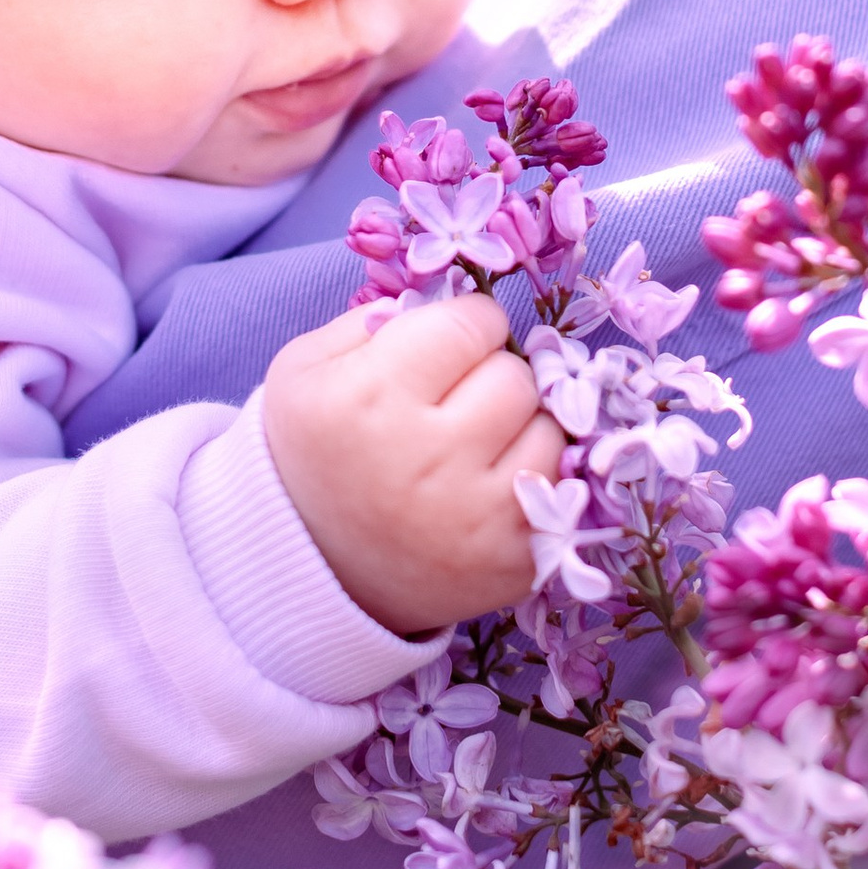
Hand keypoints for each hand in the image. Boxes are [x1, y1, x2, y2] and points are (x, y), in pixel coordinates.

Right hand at [261, 291, 561, 637]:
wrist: (309, 568)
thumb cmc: (312, 454)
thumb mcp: (306, 370)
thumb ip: (370, 320)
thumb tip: (446, 301)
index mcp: (369, 397)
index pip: (473, 324)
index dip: (467, 325)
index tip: (452, 345)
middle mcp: (426, 456)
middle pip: (515, 376)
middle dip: (491, 375)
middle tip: (457, 399)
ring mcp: (474, 515)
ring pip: (548, 428)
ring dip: (518, 426)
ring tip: (474, 444)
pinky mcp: (511, 560)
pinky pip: (561, 486)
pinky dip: (533, 477)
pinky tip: (489, 485)